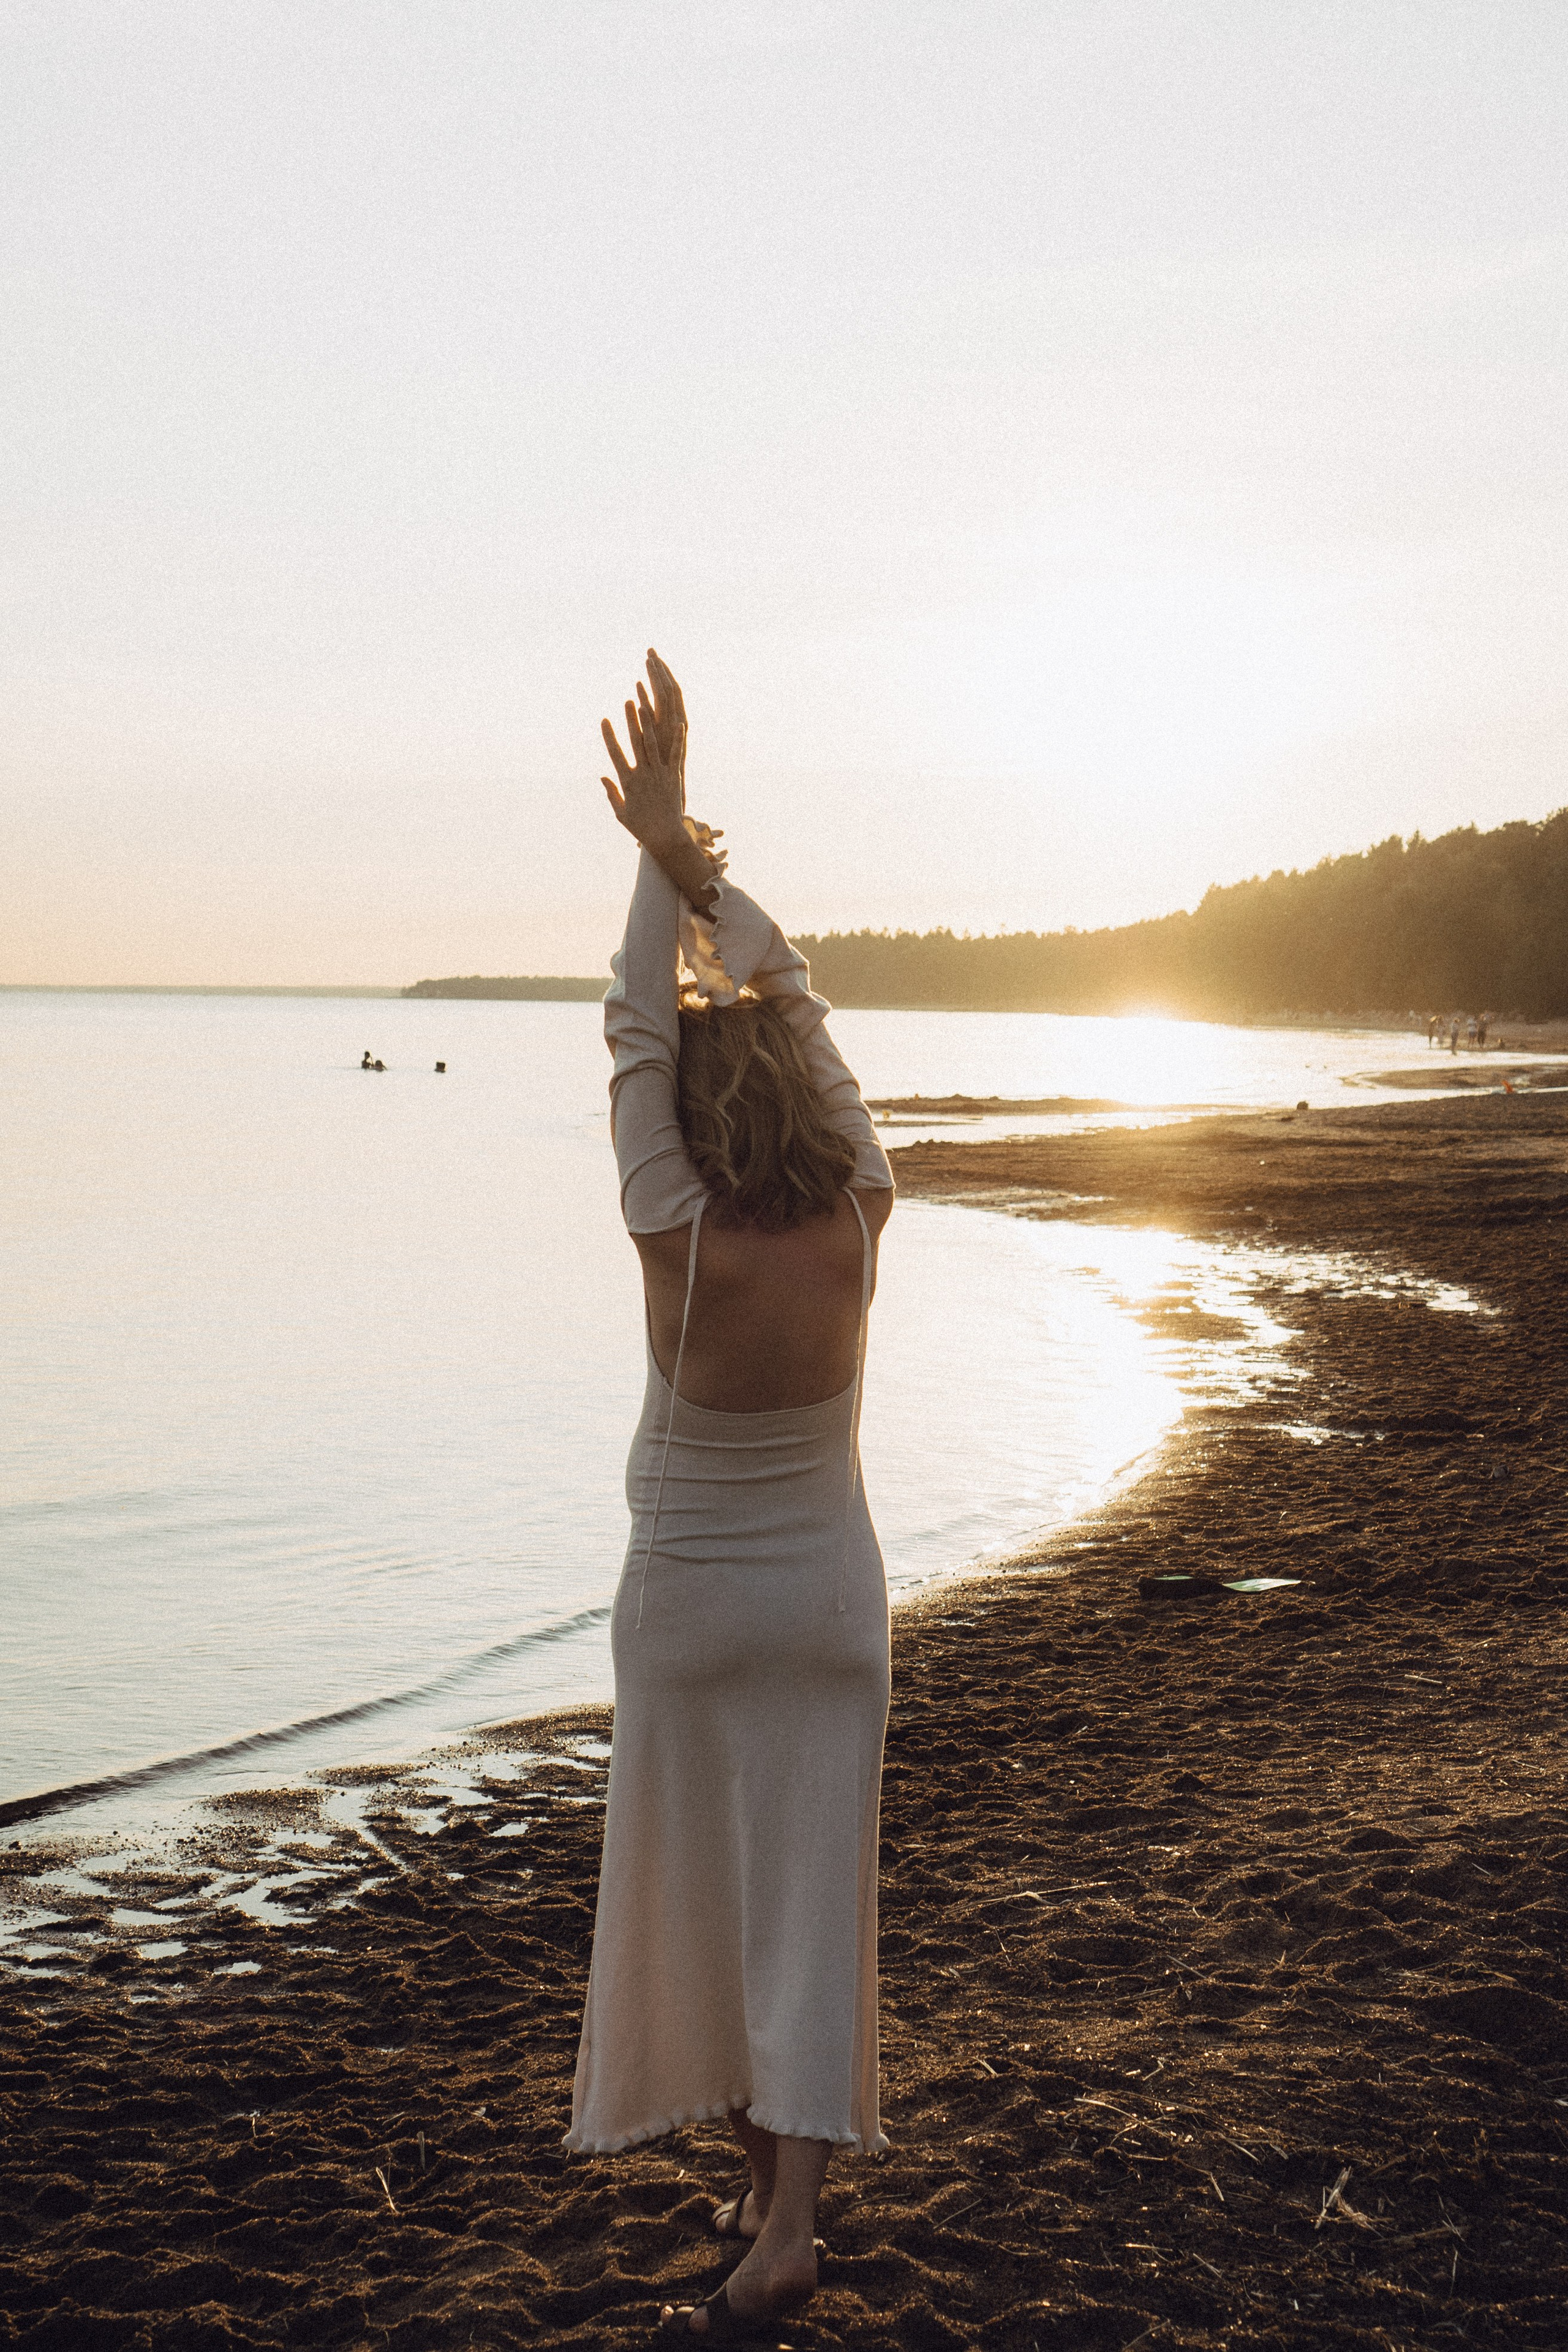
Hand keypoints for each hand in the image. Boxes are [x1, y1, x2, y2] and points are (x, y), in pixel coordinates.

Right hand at [601, 671, 686, 854]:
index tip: (604, 720)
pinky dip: (678, 739)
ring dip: (650, 724)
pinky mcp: (674, 777)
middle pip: (636, 742)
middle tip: (628, 701)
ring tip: (647, 705)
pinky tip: (679, 723)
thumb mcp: (621, 812)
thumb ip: (612, 793)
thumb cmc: (641, 827)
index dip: (610, 736)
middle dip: (631, 721)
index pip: (616, 754)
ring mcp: (660, 774)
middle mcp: (643, 774)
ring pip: (654, 744)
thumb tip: (603, 777)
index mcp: (628, 782)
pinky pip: (676, 755)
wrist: (665, 837)